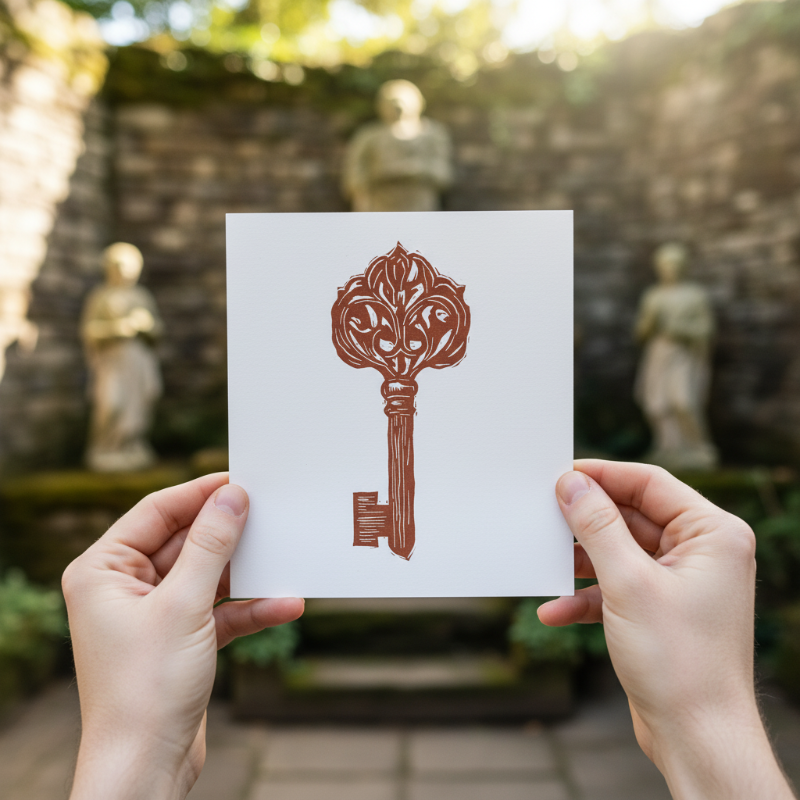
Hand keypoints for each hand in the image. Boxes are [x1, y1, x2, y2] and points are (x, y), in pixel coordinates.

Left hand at [64, 474, 303, 799]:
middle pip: (185, 542)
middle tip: (270, 514)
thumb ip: (211, 546)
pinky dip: (249, 609)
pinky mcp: (179, 640)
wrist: (146, 769)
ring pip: (207, 577)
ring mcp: (153, 615)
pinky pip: (218, 611)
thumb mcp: (184, 605)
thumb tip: (232, 496)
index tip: (241, 480)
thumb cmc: (145, 688)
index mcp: (103, 570)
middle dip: (229, 535)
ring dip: (246, 575)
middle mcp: (123, 588)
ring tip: (285, 557)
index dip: (200, 493)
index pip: (156, 512)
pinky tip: (285, 605)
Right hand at [540, 460, 794, 799]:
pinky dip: (587, 597)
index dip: (603, 475)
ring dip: (582, 562)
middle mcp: (701, 553)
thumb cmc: (680, 663)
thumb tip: (572, 484)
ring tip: (546, 564)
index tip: (561, 475)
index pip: (650, 483)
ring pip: (620, 552)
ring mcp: (681, 582)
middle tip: (545, 516)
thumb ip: (597, 526)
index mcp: (713, 534)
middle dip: (587, 523)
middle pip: (631, 516)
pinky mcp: (661, 609)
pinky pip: (617, 587)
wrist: (697, 738)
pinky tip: (555, 611)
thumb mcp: (628, 583)